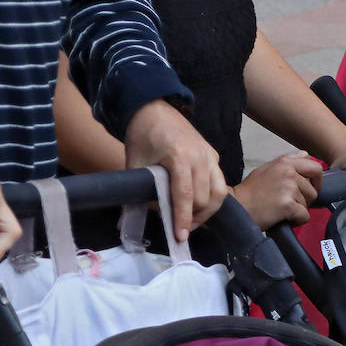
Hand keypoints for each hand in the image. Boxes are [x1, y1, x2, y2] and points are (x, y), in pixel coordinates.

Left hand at [123, 99, 226, 240]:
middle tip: (179, 228)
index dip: (182, 218)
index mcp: (179, 155)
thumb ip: (133, 194)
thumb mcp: (134, 164)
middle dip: (193, 217)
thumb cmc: (142, 136)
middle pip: (204, 198)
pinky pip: (219, 183)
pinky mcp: (214, 156)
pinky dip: (211, 198)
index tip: (180, 237)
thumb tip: (125, 225)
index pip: (185, 195)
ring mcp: (210, 155)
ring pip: (219, 193)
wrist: (154, 109)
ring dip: (207, 211)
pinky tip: (198, 204)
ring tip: (192, 221)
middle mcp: (200, 156)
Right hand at [233, 152, 321, 227]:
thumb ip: (287, 161)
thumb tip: (305, 154)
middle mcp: (288, 173)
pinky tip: (282, 217)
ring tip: (281, 209)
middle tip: (296, 203)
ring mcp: (288, 188)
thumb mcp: (266, 169)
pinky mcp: (288, 205)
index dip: (316, 180)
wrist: (238, 207)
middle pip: (314, 189)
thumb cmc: (251, 191)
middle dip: (309, 198)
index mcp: (284, 163)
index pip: (315, 167)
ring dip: (298, 210)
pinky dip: (296, 220)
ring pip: (308, 204)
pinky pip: (304, 216)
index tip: (310, 188)